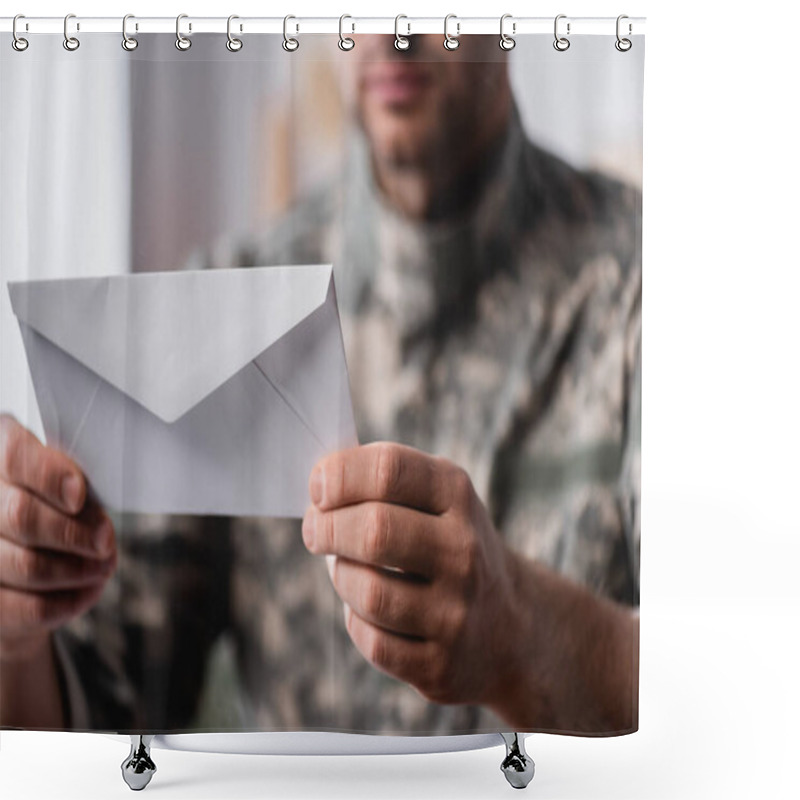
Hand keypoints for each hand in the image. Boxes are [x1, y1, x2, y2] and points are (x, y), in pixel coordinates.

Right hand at [0, 414, 116, 663]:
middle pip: (21, 516)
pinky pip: (30, 607)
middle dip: (74, 532)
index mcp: (0, 453)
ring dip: (78, 569)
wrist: (29, 562)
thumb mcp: (68, 484)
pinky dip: (69, 601)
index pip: (14, 455)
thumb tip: (90, 512)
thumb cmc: (58, 507)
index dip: (49, 475)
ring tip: (104, 567)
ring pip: (28, 565)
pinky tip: (90, 590)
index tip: (79, 495)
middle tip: (106, 541)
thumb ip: (75, 486)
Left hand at [302, 441, 519, 707]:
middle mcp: (464, 550)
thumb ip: (383, 482)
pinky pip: (373, 642)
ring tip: (342, 568)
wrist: (509, 625)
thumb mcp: (437, 499)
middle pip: (375, 531)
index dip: (340, 474)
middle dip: (326, 528)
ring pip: (368, 592)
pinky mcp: (441, 664)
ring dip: (341, 577)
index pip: (389, 469)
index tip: (316, 488)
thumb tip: (319, 481)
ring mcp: (456, 611)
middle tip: (314, 531)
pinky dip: (356, 621)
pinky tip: (365, 609)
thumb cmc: (448, 546)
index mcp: (457, 496)